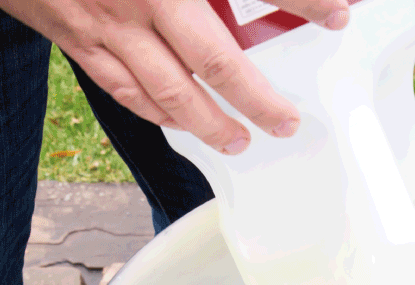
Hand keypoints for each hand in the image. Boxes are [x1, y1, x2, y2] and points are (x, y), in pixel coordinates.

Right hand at [0, 0, 350, 152]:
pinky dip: (155, 112)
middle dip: (257, 99)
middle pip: (215, 62)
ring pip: (167, 89)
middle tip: (285, 122)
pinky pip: (123, 87)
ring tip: (238, 140)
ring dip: (208, 123)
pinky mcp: (76, 36)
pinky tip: (178, 122)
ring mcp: (106, 22)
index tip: (337, 14)